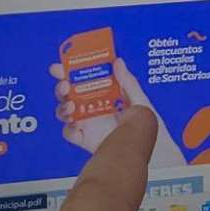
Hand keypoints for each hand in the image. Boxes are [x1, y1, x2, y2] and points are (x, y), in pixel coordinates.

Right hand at [50, 58, 185, 168]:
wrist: (149, 147)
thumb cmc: (145, 122)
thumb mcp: (138, 98)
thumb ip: (127, 82)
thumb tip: (118, 62)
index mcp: (102, 93)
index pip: (80, 79)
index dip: (67, 71)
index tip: (60, 66)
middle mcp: (91, 106)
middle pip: (68, 94)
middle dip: (61, 88)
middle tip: (64, 85)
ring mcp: (87, 122)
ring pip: (65, 112)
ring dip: (62, 107)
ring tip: (70, 105)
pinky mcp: (86, 138)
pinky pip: (70, 133)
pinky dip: (69, 128)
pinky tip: (76, 124)